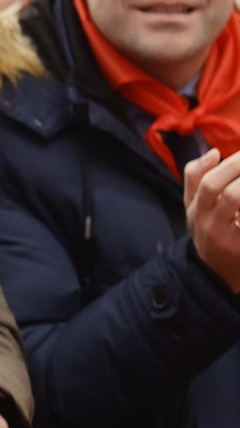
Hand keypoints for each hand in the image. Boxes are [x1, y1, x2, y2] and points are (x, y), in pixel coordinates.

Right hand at [185, 149, 239, 290]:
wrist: (216, 274)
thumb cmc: (210, 233)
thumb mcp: (197, 209)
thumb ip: (197, 180)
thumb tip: (213, 153)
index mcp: (193, 209)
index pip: (196, 179)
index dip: (216, 162)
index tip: (233, 153)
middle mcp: (202, 220)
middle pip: (212, 185)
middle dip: (235, 166)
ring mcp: (221, 234)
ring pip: (232, 198)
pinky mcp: (237, 245)